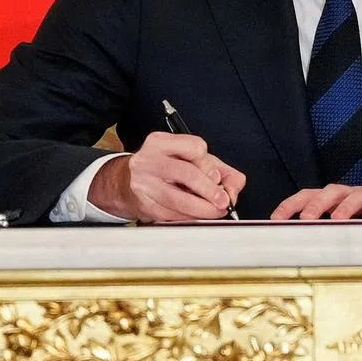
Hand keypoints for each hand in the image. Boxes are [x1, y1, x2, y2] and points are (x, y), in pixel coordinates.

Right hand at [88, 132, 245, 220]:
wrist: (127, 182)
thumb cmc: (166, 167)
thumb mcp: (192, 159)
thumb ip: (221, 170)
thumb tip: (234, 187)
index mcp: (161, 142)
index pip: (193, 147)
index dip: (209, 165)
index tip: (216, 177)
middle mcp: (149, 160)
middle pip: (186, 173)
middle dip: (210, 190)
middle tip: (223, 201)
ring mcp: (143, 183)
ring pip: (177, 199)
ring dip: (202, 209)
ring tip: (215, 211)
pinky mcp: (143, 204)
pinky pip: (170, 214)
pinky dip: (189, 218)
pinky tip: (197, 216)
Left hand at [271, 181, 361, 220]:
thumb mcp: (356, 218)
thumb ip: (334, 228)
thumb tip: (303, 247)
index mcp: (342, 198)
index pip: (310, 195)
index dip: (292, 204)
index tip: (275, 218)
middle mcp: (356, 194)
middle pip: (331, 191)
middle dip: (315, 204)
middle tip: (303, 219)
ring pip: (358, 195)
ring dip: (345, 207)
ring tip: (336, 220)